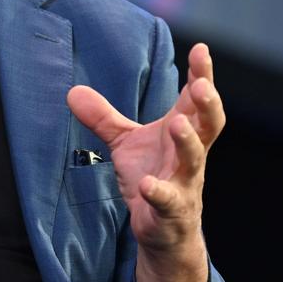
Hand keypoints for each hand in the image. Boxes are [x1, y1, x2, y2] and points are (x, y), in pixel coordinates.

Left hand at [66, 43, 223, 255]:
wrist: (163, 231)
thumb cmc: (153, 177)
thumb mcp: (126, 144)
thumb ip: (104, 118)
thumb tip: (72, 91)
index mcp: (182, 132)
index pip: (197, 100)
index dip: (202, 75)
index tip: (202, 49)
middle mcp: (190, 155)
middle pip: (209, 125)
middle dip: (208, 104)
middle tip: (201, 86)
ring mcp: (184, 184)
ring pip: (195, 161)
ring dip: (188, 142)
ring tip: (177, 124)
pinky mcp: (172, 212)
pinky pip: (169, 202)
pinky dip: (160, 193)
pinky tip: (148, 185)